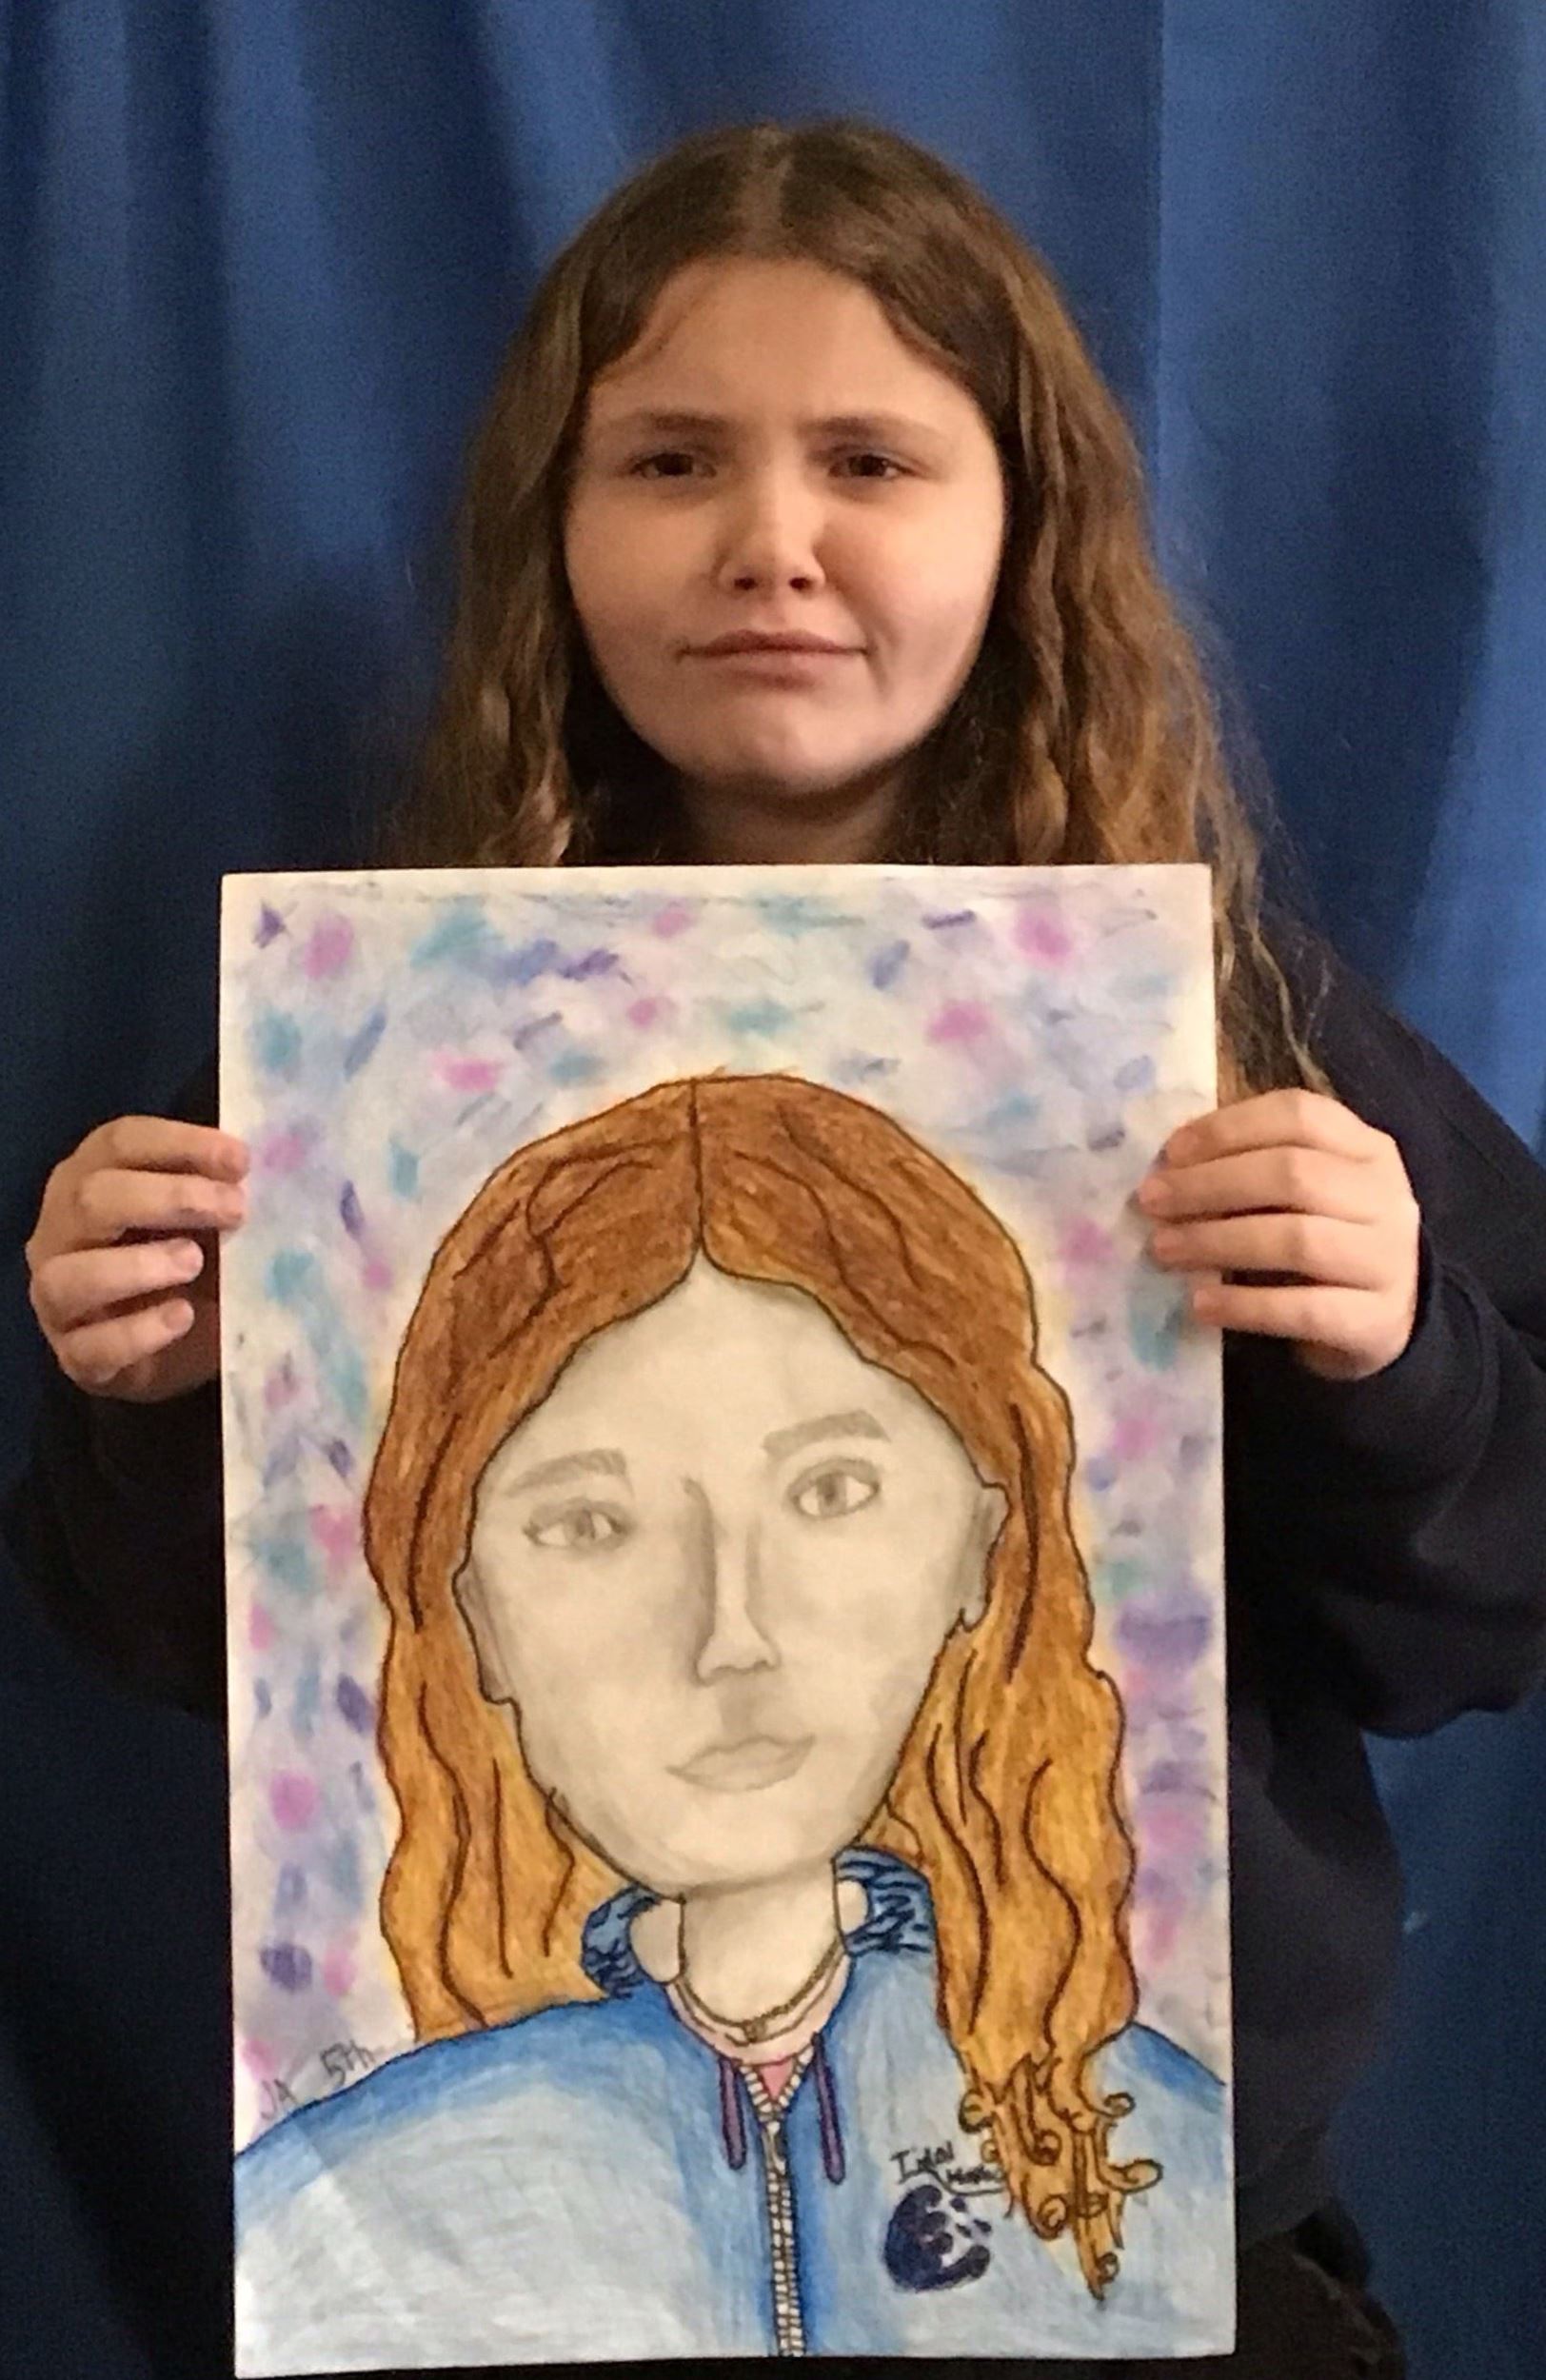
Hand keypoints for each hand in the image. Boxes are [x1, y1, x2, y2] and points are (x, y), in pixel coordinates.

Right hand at [25, 1115, 249, 1401]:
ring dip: (138, 1265)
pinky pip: (90, 1346)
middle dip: (170, 1198)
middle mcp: (61, 1231)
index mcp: (93, 1178)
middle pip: (93, 1198)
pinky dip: (138, 1332)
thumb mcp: (206, 1221)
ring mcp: (56, 1296)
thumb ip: (222, 1193)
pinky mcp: (72, 1355)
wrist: (173, 1348)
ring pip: (69, 1275)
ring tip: (194, 1262)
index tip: (241, 1160)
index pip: (121, 1143)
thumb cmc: (189, 1263)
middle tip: (235, 1210)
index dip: (180, 1143)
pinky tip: (182, 1317)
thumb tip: (269, 1170)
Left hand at [1137, 1089, 1421, 1381]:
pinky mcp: (1377, 1321)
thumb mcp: (1306, 1194)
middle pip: (1293, 1174)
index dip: (1227, 1128)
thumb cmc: (1327, 1241)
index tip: (1170, 1152)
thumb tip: (1167, 1171)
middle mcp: (1386, 1197)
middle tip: (1151, 1202)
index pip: (1298, 1115)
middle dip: (1210, 1185)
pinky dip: (1244, 1306)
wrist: (1389, 1319)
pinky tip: (1201, 1304)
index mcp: (1366, 1149)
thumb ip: (1254, 1170)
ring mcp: (1389, 1260)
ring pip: (1296, 1239)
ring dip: (1217, 1241)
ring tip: (1164, 1249)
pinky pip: (1303, 1309)